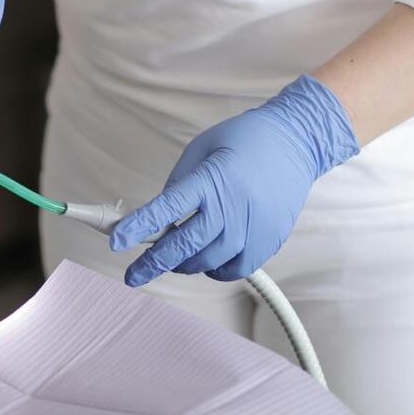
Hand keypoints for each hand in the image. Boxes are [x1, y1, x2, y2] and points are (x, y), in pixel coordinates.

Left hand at [110, 75, 358, 284]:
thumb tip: (158, 219)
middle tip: (134, 274)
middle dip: (154, 263)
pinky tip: (207, 258)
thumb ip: (179, 184)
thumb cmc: (243, 140)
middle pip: (185, 245)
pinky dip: (215, 269)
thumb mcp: (202, 149)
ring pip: (208, 263)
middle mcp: (232, 206)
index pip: (167, 207)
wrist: (296, 142)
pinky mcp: (269, 241)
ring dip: (184, 264)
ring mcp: (253, 227)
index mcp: (211, 178)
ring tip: (173, 257)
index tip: (117, 242)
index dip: (139, 227)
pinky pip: (234, 269)